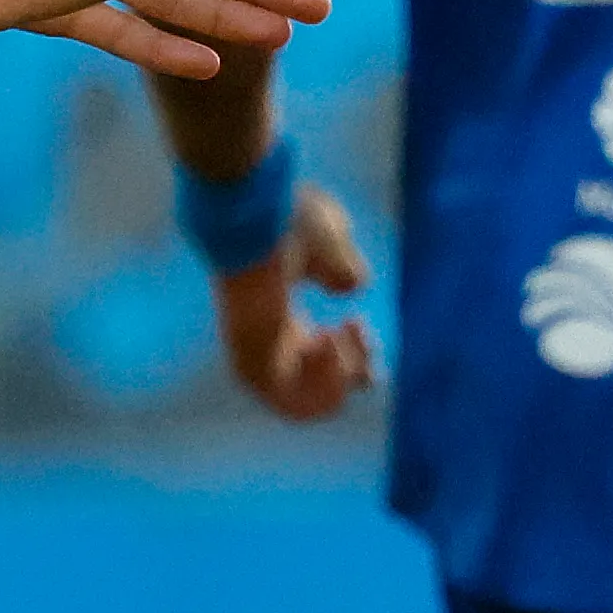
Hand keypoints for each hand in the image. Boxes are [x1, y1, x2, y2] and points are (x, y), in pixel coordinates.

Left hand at [218, 184, 378, 422]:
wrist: (252, 209)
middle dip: (350, 375)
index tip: (359, 324)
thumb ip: (341, 268)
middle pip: (308, 388)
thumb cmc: (284, 216)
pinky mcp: (251, 356)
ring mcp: (254, 350)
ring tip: (343, 341)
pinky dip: (323, 385)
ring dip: (339, 383)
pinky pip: (288, 401)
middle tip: (361, 335)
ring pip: (300, 403)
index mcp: (275, 310)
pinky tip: (332, 341)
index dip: (345, 357)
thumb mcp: (327, 243)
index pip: (306, 357)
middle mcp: (263, 337)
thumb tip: (349, 289)